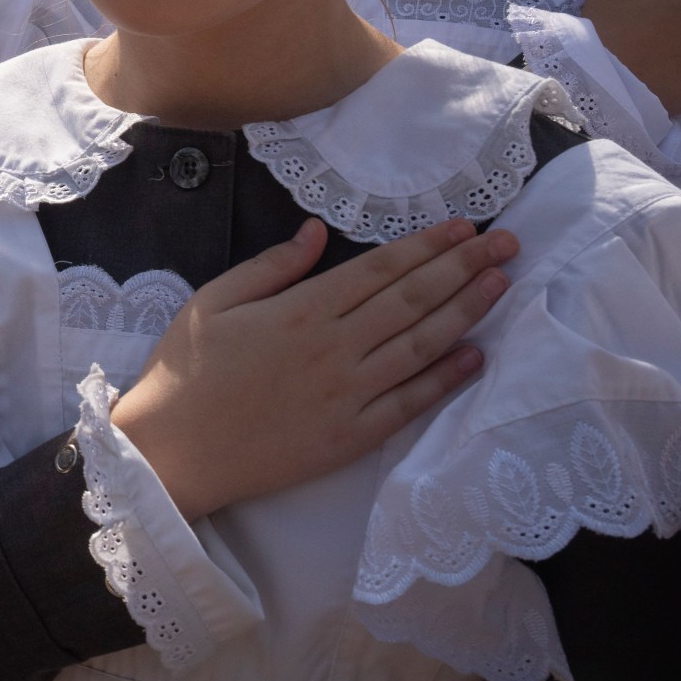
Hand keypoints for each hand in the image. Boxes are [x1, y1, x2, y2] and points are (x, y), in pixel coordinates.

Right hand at [113, 218, 517, 519]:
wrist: (171, 453)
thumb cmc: (184, 372)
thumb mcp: (212, 301)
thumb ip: (270, 266)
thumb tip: (318, 232)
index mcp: (300, 310)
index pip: (380, 269)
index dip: (427, 246)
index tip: (465, 228)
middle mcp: (334, 349)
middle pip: (413, 300)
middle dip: (464, 268)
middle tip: (508, 245)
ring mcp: (347, 395)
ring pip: (422, 345)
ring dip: (467, 313)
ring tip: (502, 285)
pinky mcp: (350, 438)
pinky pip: (409, 404)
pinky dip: (445, 379)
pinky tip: (474, 356)